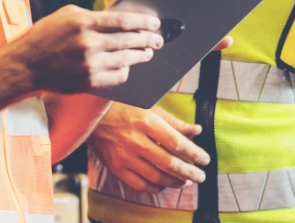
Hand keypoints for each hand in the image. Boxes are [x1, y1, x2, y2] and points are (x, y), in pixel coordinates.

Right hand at [11, 5, 163, 93]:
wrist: (26, 65)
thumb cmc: (45, 36)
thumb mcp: (66, 15)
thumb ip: (92, 16)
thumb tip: (119, 20)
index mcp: (83, 22)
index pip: (122, 21)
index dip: (142, 21)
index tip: (154, 23)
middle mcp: (87, 43)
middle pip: (128, 40)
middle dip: (147, 39)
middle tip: (158, 39)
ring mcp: (89, 65)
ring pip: (125, 59)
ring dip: (140, 56)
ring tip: (148, 52)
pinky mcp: (88, 82)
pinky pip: (116, 77)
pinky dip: (125, 71)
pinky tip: (128, 66)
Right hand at [87, 103, 208, 192]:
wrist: (90, 114)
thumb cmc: (122, 107)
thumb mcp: (148, 107)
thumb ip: (173, 121)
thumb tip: (196, 130)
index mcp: (145, 121)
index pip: (176, 142)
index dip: (194, 153)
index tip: (204, 159)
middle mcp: (136, 140)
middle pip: (169, 162)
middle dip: (189, 172)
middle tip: (200, 176)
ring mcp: (125, 156)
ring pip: (156, 176)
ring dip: (175, 181)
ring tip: (185, 181)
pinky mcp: (116, 167)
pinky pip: (139, 184)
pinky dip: (154, 187)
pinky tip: (163, 184)